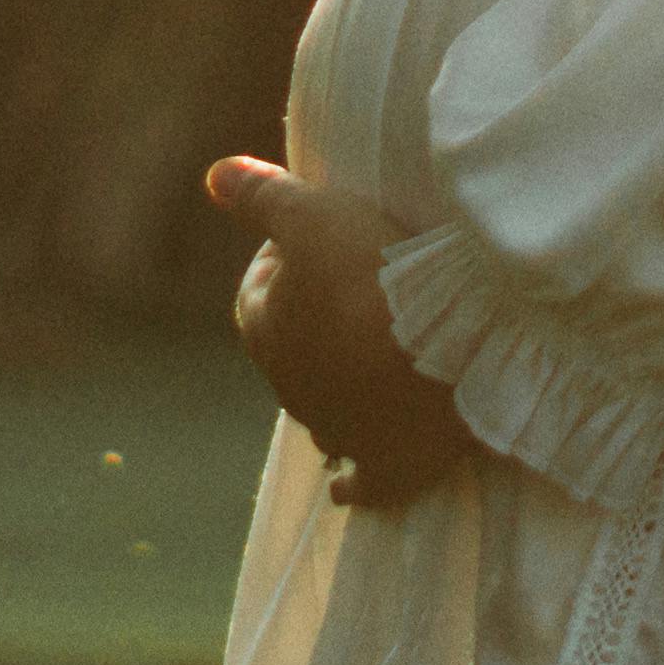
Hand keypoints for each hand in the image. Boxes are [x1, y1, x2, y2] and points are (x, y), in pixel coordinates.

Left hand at [204, 155, 477, 510]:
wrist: (449, 347)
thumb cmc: (376, 273)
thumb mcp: (315, 213)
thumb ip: (264, 195)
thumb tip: (214, 175)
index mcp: (265, 333)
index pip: (259, 292)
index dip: (283, 260)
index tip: (321, 238)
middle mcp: (292, 392)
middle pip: (295, 352)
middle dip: (317, 323)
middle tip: (363, 286)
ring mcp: (340, 434)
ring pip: (325, 416)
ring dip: (340, 393)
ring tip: (370, 368)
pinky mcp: (389, 468)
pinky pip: (363, 483)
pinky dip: (355, 483)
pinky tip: (347, 489)